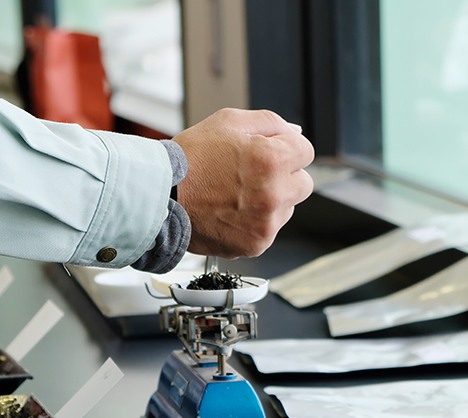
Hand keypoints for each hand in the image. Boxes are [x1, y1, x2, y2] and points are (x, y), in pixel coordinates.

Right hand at [172, 108, 313, 259]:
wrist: (161, 198)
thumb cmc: (189, 161)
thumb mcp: (228, 122)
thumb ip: (269, 123)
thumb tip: (293, 133)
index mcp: (272, 160)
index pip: (306, 152)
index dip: (286, 149)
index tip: (270, 154)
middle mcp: (274, 195)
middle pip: (303, 184)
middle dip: (285, 177)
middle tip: (253, 176)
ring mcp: (266, 224)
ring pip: (287, 209)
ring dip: (271, 202)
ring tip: (235, 196)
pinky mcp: (255, 244)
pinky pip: (268, 231)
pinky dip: (254, 224)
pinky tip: (231, 212)